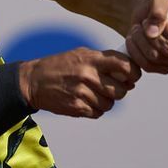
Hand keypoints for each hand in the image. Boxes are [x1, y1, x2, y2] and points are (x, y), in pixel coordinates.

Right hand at [18, 48, 140, 117]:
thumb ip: (104, 60)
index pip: (125, 65)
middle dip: (120, 91)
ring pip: (110, 104)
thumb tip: (128, 72)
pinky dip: (95, 109)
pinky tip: (86, 101)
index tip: (133, 76)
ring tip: (95, 94)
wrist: (34, 81)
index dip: (134, 73)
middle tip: (112, 88)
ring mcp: (82, 93)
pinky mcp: (76, 107)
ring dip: (106, 101)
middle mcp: (88, 75)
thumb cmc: (60, 66)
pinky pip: (98, 113)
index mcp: (92, 59)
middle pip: (121, 90)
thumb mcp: (81, 54)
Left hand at [125, 0, 167, 73]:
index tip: (153, 18)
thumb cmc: (155, 7)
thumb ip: (158, 8)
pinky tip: (132, 40)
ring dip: (140, 42)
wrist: (143, 19)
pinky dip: (135, 52)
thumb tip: (153, 32)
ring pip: (155, 58)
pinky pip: (147, 66)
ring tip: (135, 30)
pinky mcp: (163, 69)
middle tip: (141, 24)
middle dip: (149, 35)